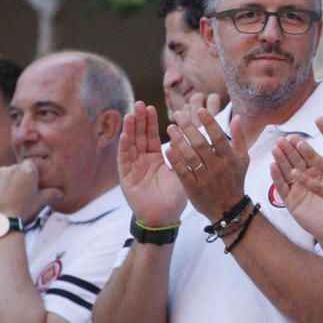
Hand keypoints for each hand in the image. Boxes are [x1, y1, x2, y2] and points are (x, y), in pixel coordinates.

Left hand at [0, 159, 59, 217]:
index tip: (28, 183)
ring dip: (5, 179)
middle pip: (17, 168)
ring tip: (6, 194)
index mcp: (28, 170)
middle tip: (17, 191)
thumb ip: (52, 194)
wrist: (1, 221)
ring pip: (4, 172)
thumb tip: (61, 194)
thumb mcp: (41, 202)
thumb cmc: (23, 210)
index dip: (30, 174)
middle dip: (17, 176)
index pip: (30, 165)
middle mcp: (13, 167)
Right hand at [118, 102, 187, 226]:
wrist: (164, 218)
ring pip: (130, 145)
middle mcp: (142, 161)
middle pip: (140, 137)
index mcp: (156, 158)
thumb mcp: (183, 173)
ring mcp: (133, 169)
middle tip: (139, 103)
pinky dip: (124, 148)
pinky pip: (124, 161)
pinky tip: (125, 136)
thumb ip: (186, 157)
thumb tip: (197, 138)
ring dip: (130, 130)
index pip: (152, 136)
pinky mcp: (126, 179)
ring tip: (131, 114)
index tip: (151, 107)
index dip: (151, 123)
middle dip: (139, 121)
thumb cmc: (174, 197)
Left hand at [166, 106, 248, 222]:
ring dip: (179, 140)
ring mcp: (205, 178)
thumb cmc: (235, 181)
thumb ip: (239, 138)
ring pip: (190, 156)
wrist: (228, 209)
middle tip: (178, 114)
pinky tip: (167, 149)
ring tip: (170, 128)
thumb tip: (236, 116)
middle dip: (189, 127)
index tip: (200, 110)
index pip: (218, 137)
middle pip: (201, 144)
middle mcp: (217, 167)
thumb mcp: (243, 159)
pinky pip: (183, 172)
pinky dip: (176, 161)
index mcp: (229, 158)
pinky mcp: (193, 188)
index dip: (209, 123)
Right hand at [270, 136, 322, 242]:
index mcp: (316, 173)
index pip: (306, 157)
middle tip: (281, 140)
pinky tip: (272, 166)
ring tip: (275, 149)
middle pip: (294, 162)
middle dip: (287, 151)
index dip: (299, 147)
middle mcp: (305, 180)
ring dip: (280, 160)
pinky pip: (282, 189)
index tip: (293, 136)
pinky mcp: (291, 203)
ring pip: (286, 172)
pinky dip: (277, 177)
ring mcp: (297, 191)